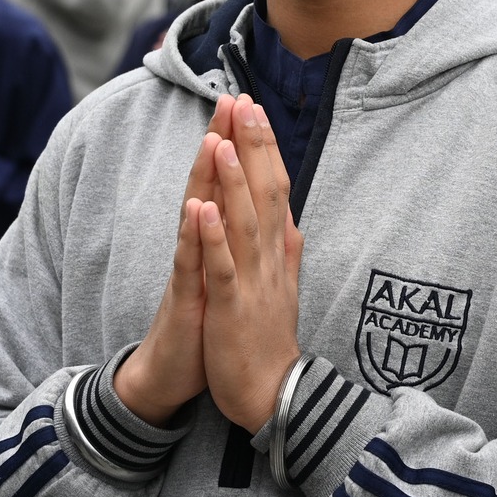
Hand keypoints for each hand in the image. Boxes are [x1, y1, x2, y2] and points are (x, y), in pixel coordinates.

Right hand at [116, 97, 234, 425]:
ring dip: (205, 178)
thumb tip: (259, 211)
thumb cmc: (204, 322)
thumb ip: (238, 240)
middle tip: (230, 97)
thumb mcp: (229, 275)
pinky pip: (189, 263)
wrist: (173, 373)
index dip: (241, 145)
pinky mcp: (184, 297)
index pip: (230, 183)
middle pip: (210, 184)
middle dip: (221, 142)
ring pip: (196, 215)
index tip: (253, 105)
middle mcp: (200, 245)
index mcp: (217, 239)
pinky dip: (194, 236)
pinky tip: (196, 210)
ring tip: (213, 139)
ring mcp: (190, 267)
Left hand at [197, 95, 304, 431]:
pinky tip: (202, 208)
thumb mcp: (284, 288)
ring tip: (223, 139)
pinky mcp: (232, 305)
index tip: (253, 109)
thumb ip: (287, 251)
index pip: (274, 188)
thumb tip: (294, 220)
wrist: (271, 394)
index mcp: (277, 252)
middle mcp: (269, 258)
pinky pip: (222, 266)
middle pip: (263, 193)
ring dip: (233, 180)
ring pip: (243, 222)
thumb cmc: (270, 340)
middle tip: (243, 102)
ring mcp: (252, 280)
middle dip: (253, 146)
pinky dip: (212, 236)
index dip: (264, 147)